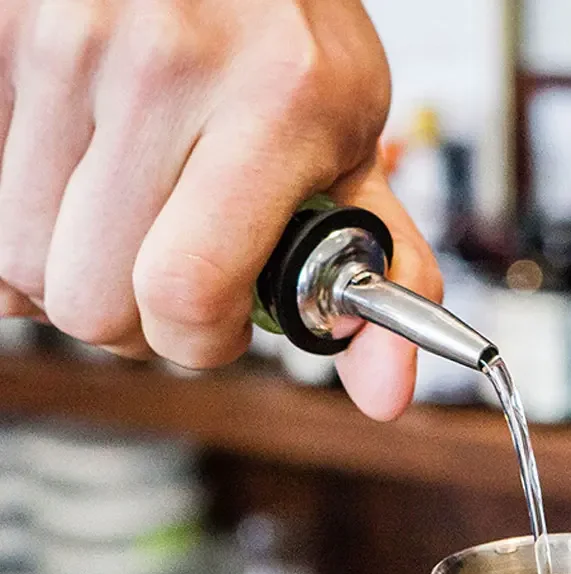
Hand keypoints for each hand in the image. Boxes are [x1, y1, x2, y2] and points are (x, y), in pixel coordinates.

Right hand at [0, 0, 439, 418]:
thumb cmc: (290, 44)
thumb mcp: (354, 150)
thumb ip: (380, 274)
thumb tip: (386, 394)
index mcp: (279, 102)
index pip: (187, 293)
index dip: (197, 342)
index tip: (217, 322)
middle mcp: (165, 62)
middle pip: (90, 299)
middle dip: (134, 321)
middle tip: (168, 278)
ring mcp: (67, 38)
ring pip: (21, 259)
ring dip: (74, 271)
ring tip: (126, 225)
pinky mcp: (1, 32)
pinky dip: (24, 218)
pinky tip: (79, 186)